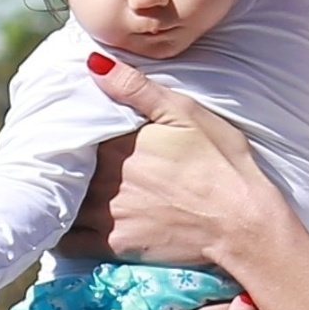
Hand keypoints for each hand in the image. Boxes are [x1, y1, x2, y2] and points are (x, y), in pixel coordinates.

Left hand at [59, 57, 272, 271]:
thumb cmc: (223, 165)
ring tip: (71, 192)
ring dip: (66, 196)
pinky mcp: (115, 245)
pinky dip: (65, 234)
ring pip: (67, 201)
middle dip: (71, 164)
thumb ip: (136, 88)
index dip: (81, 131)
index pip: (80, 129)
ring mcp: (108, 213)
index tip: (86, 133)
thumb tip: (93, 63)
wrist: (244, 224)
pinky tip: (70, 225)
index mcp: (119, 142)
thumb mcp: (188, 113)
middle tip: (77, 163)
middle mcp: (106, 177)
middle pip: (71, 166)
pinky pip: (71, 242)